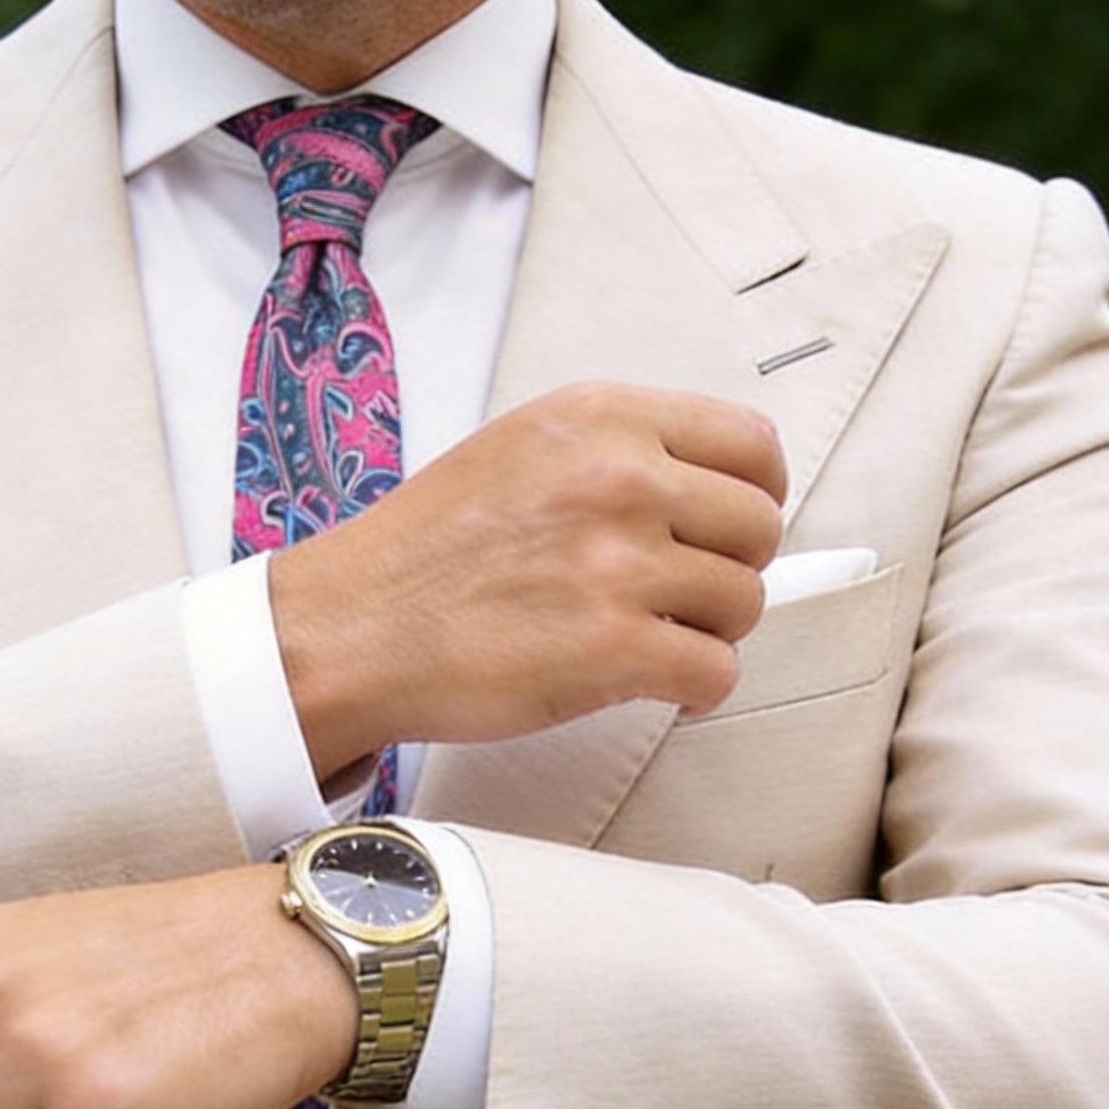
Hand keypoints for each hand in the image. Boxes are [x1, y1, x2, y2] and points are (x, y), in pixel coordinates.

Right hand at [270, 380, 787, 777]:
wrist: (349, 630)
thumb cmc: (423, 552)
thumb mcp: (520, 448)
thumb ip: (613, 451)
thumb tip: (701, 488)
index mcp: (601, 418)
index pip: (753, 444)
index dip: (753, 496)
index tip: (726, 530)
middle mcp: (620, 480)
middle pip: (759, 528)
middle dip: (731, 570)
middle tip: (681, 598)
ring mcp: (619, 565)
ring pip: (744, 603)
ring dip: (711, 633)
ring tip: (656, 642)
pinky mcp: (612, 650)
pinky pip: (716, 672)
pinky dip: (696, 690)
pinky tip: (656, 686)